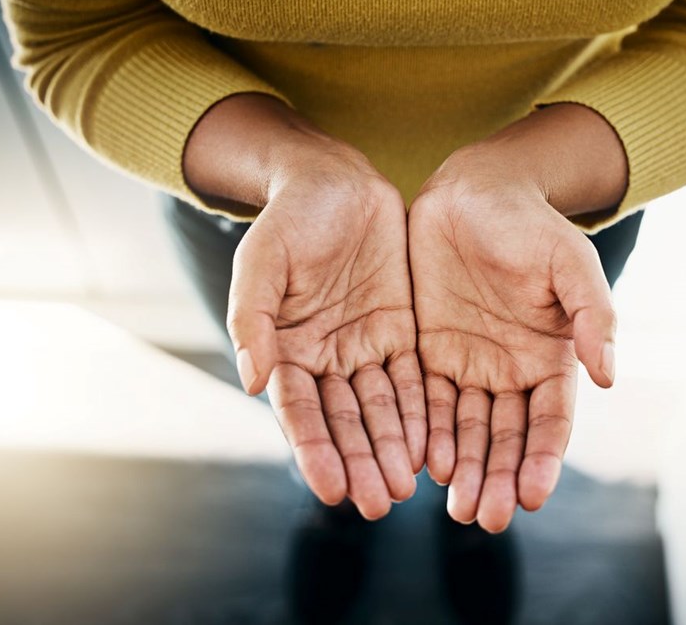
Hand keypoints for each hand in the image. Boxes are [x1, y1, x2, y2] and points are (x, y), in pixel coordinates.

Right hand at [227, 142, 425, 519]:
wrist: (334, 182)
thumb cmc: (288, 220)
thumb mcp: (261, 262)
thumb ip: (253, 320)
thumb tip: (251, 381)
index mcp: (285, 350)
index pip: (301, 412)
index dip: (315, 451)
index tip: (331, 491)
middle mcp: (327, 358)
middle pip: (345, 421)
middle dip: (361, 461)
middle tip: (379, 503)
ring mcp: (366, 346)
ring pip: (383, 408)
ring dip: (394, 447)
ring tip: (407, 487)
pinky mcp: (402, 330)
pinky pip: (416, 377)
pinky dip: (424, 411)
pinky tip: (434, 443)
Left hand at [408, 128, 619, 531]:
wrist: (475, 190)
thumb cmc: (532, 226)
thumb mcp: (571, 263)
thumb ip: (594, 316)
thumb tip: (610, 376)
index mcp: (551, 358)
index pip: (550, 423)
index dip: (542, 460)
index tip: (532, 497)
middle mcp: (510, 371)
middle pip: (505, 438)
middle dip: (496, 478)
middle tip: (483, 518)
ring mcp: (468, 364)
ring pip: (464, 429)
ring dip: (461, 468)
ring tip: (454, 506)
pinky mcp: (427, 351)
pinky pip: (424, 401)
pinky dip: (424, 433)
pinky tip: (420, 463)